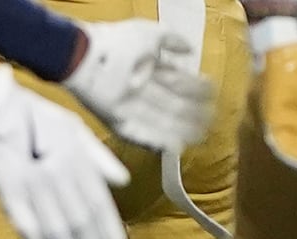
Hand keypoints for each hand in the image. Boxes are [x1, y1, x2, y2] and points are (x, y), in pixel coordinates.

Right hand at [0, 64, 129, 238]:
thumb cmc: (32, 113)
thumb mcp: (73, 126)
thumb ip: (98, 156)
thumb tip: (121, 181)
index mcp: (76, 157)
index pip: (98, 202)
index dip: (108, 229)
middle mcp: (59, 173)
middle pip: (79, 221)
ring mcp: (32, 185)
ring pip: (56, 229)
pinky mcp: (7, 193)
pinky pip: (26, 227)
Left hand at [63, 19, 215, 153]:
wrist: (83, 55)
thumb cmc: (115, 41)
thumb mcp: (150, 34)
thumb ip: (171, 41)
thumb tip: (190, 50)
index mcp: (147, 68)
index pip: (176, 81)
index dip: (195, 88)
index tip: (212, 94)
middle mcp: (138, 89)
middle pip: (170, 104)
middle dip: (192, 113)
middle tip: (212, 121)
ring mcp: (126, 105)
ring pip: (157, 121)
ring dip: (179, 130)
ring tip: (199, 137)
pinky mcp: (113, 120)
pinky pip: (136, 134)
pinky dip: (154, 140)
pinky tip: (173, 146)